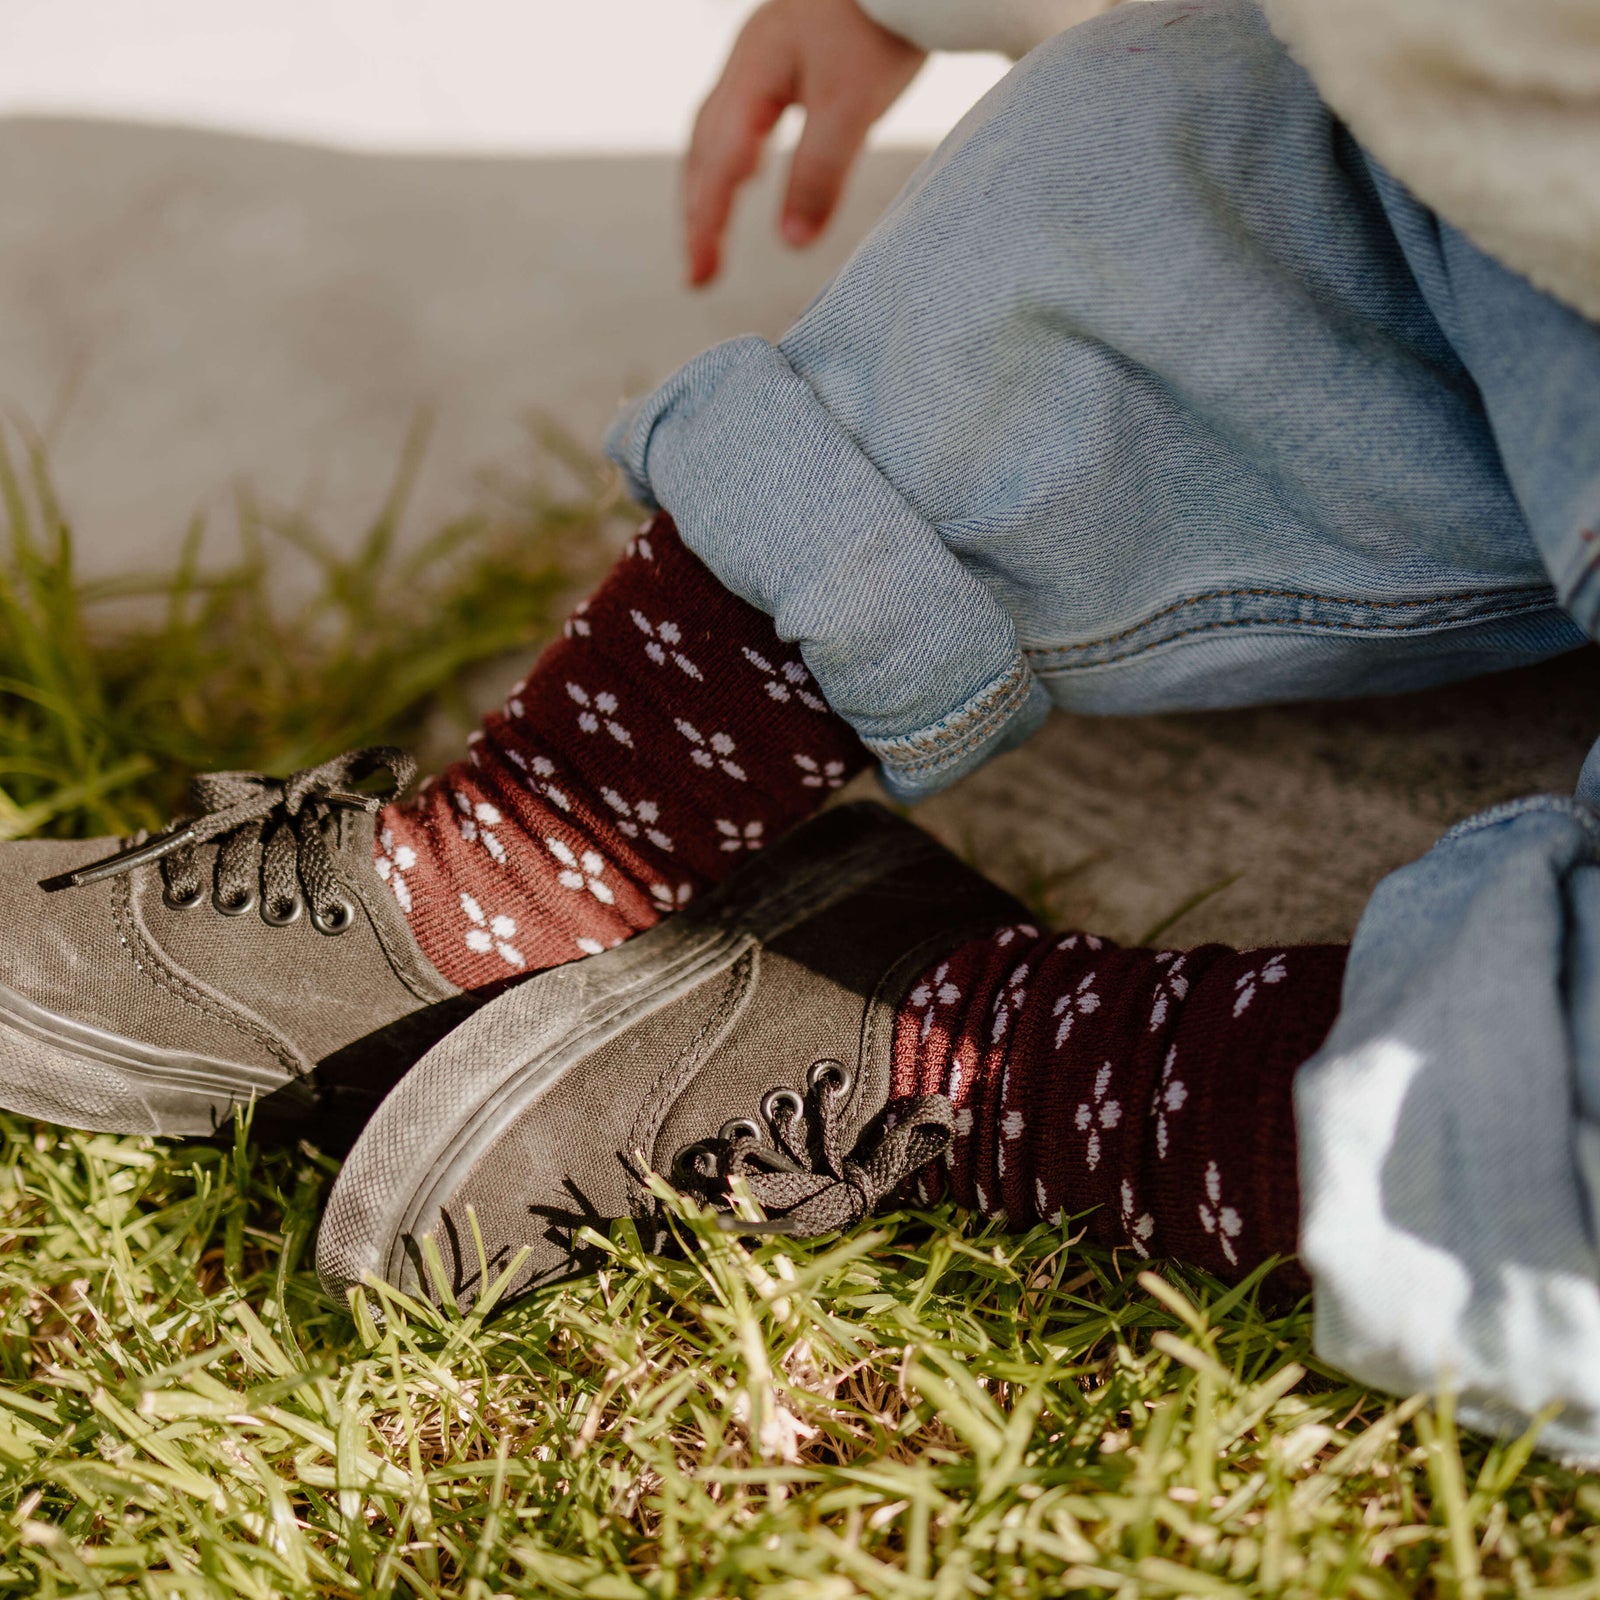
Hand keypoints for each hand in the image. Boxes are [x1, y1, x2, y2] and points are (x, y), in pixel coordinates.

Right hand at [684, 0, 925, 286]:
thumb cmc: (877, 24)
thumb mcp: (851, 107)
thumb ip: (818, 175)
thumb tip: (792, 244)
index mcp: (750, 74)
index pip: (717, 164)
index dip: (706, 223)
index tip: (699, 275)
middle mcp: (744, 64)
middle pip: (703, 151)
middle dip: (698, 214)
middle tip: (697, 274)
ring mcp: (760, 57)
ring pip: (716, 134)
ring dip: (708, 188)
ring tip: (708, 235)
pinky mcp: (785, 55)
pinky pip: (740, 116)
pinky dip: (732, 157)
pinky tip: (749, 172)